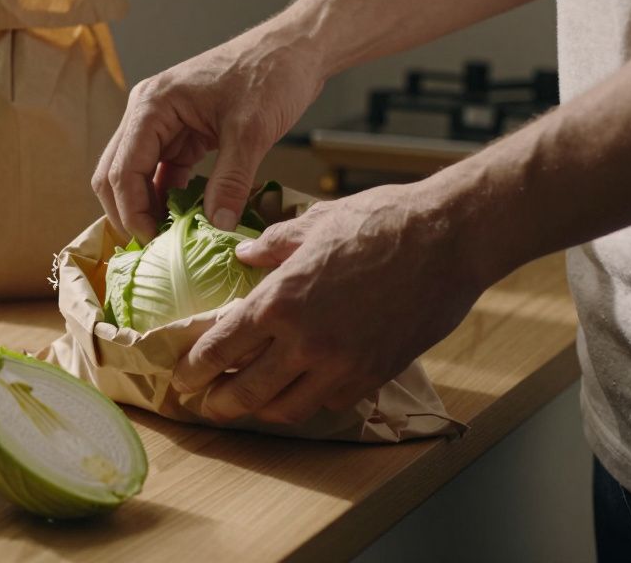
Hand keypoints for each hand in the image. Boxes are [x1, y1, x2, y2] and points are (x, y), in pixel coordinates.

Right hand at [92, 36, 323, 240]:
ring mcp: (163, 122)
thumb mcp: (251, 131)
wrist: (294, 49)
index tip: (155, 242)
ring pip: (135, 174)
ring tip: (169, 238)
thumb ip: (230, 181)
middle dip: (129, 212)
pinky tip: (185, 219)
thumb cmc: (271, 74)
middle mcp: (147, 112)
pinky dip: (167, 195)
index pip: (121, 169)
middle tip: (154, 246)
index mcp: (152, 105)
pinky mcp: (182, 132)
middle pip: (115, 173)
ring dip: (147, 206)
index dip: (132, 211)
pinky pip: (162, 171)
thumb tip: (217, 227)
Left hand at [171, 182, 497, 423]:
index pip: (221, 347)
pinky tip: (306, 389)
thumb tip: (244, 254)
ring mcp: (343, 363)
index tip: (181, 378)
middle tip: (208, 406)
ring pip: (289, 408)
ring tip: (253, 405)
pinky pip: (333, 402)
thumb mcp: (315, 222)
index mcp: (280, 300)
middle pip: (248, 391)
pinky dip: (313, 400)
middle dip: (221, 403)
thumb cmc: (381, 220)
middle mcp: (306, 341)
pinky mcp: (376, 373)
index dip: (194, 369)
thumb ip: (273, 244)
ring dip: (265, 410)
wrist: (448, 237)